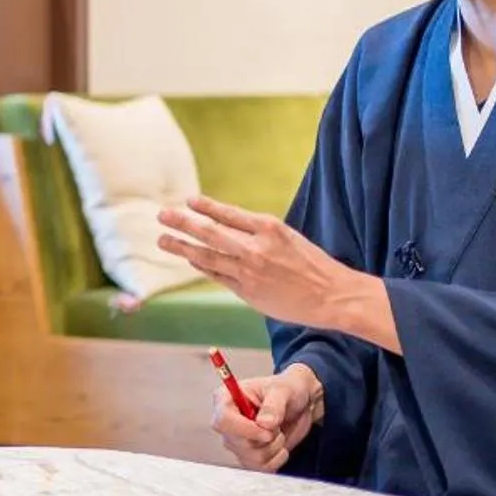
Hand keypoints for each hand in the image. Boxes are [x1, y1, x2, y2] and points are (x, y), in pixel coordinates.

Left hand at [157, 196, 393, 346]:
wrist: (333, 295)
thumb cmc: (313, 264)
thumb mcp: (289, 237)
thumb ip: (258, 232)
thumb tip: (226, 226)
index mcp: (269, 228)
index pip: (228, 214)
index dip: (206, 207)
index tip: (188, 200)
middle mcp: (255, 248)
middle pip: (210, 233)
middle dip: (183, 223)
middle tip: (162, 216)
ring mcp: (249, 272)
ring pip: (207, 257)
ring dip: (182, 247)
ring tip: (163, 240)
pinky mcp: (248, 292)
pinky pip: (218, 276)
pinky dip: (202, 266)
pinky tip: (190, 260)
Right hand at [213, 364, 323, 472]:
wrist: (299, 403)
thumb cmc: (286, 389)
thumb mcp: (282, 390)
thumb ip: (273, 405)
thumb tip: (264, 424)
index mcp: (227, 399)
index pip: (223, 421)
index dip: (245, 430)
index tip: (267, 431)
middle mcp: (228, 422)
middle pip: (237, 443)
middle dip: (265, 438)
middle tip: (277, 425)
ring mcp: (237, 441)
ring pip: (251, 458)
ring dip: (273, 448)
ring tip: (279, 432)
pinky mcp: (249, 456)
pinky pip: (261, 468)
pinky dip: (277, 459)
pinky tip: (280, 445)